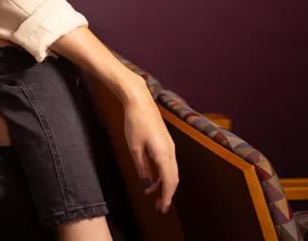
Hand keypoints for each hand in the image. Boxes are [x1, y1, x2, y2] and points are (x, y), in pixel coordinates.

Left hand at [123, 77, 177, 212]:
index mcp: (163, 154)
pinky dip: (163, 174)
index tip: (162, 208)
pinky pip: (168, 163)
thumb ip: (142, 166)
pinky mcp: (166, 142)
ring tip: (154, 194)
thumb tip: (147, 182)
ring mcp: (170, 146)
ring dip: (165, 184)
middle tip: (159, 206)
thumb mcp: (134, 147)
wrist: (139, 101)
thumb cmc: (135, 122)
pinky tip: (154, 177)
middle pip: (173, 178)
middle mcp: (171, 151)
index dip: (167, 197)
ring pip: (172, 171)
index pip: (169, 182)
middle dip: (167, 193)